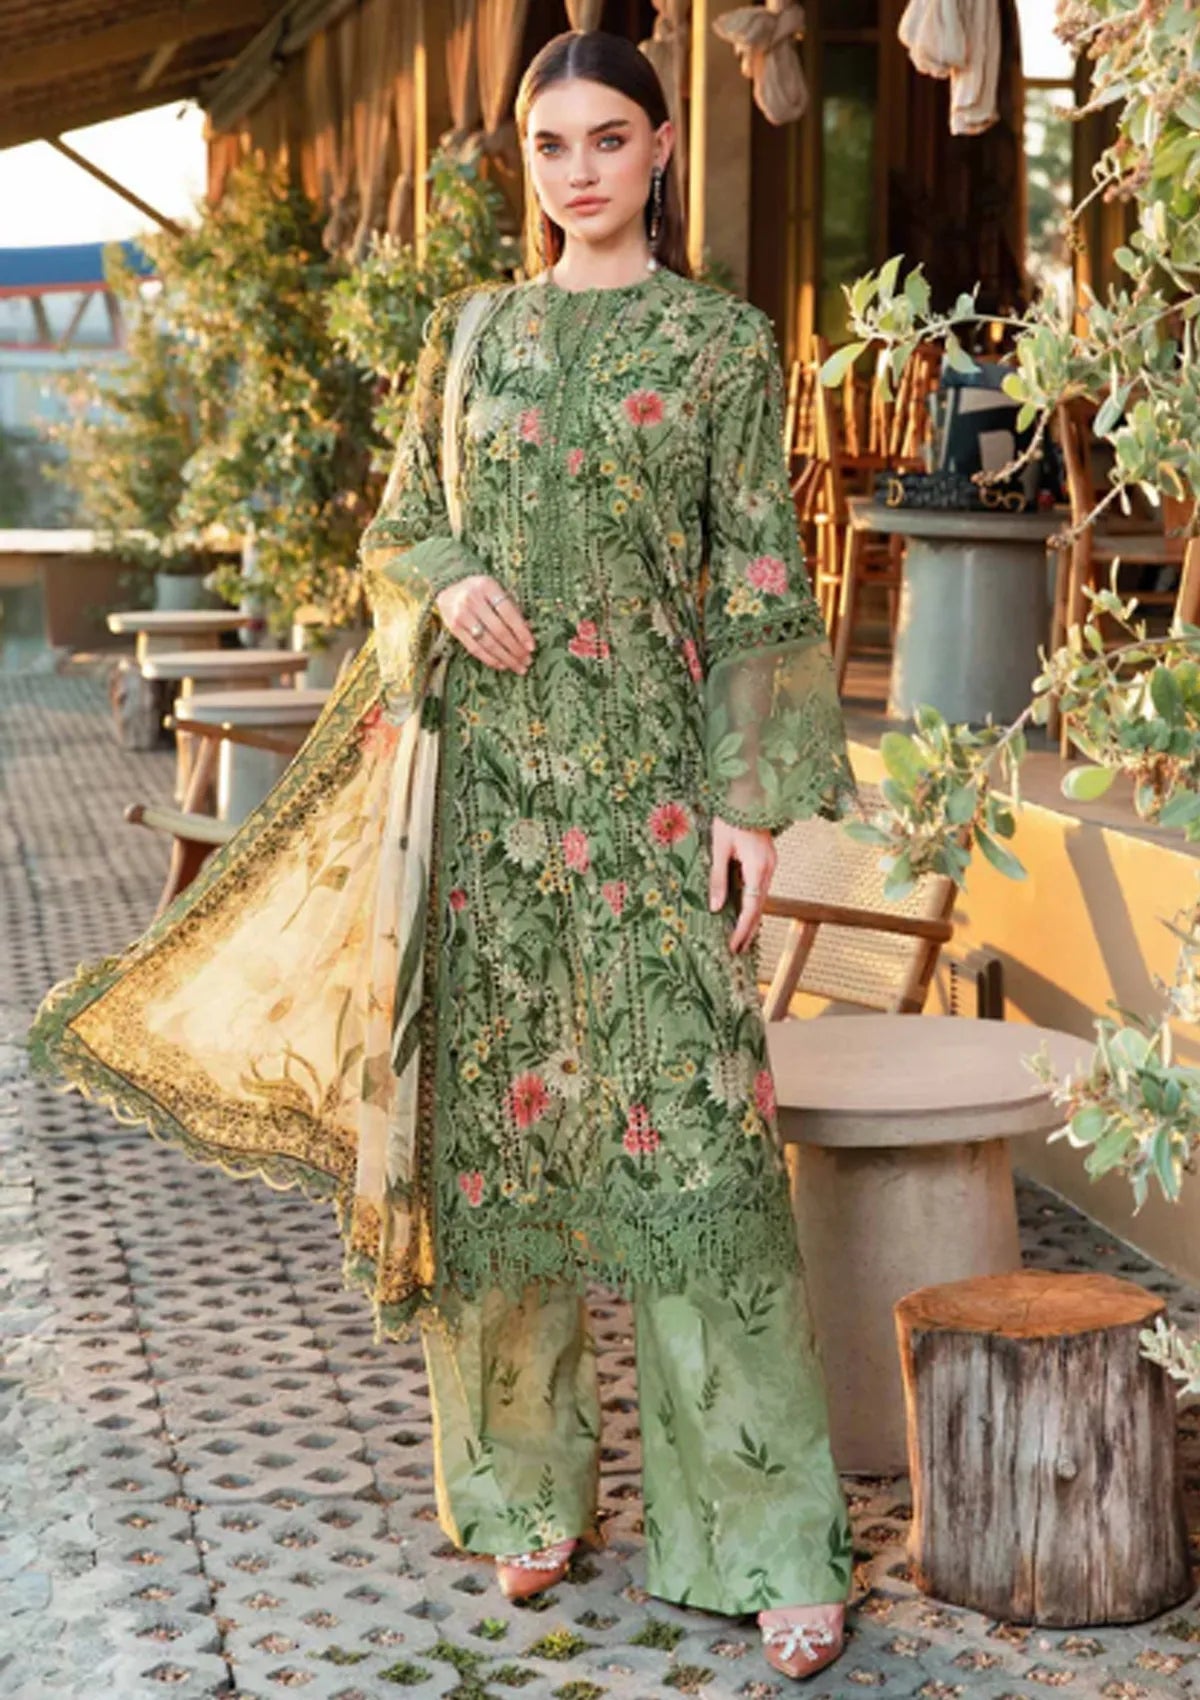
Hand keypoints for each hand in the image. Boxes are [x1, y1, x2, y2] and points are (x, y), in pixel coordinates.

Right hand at [435, 575, 535, 672]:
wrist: (448, 588)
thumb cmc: (479, 590)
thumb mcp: (496, 591)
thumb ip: (511, 608)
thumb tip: (528, 632)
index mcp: (487, 586)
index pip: (509, 613)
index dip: (521, 632)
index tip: (532, 647)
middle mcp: (472, 600)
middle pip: (498, 630)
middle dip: (515, 649)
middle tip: (527, 661)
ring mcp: (461, 615)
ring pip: (487, 642)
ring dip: (505, 657)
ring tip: (518, 667)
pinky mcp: (454, 628)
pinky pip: (474, 648)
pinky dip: (490, 659)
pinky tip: (502, 665)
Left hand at [709, 816, 774, 953]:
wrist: (748, 794)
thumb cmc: (730, 818)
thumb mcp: (719, 849)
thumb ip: (718, 879)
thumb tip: (717, 907)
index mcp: (758, 867)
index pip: (751, 907)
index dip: (742, 929)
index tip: (733, 945)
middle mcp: (768, 868)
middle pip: (759, 906)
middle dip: (749, 929)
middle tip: (738, 949)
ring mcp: (770, 863)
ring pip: (762, 897)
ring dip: (752, 917)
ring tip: (741, 937)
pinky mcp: (766, 859)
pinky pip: (761, 887)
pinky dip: (753, 902)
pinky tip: (745, 911)